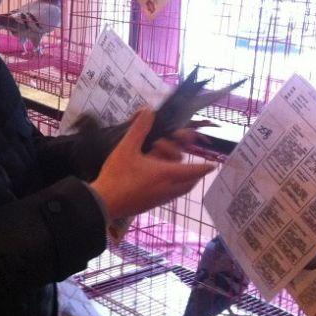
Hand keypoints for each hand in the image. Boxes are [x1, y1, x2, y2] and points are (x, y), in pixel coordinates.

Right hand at [91, 109, 214, 220]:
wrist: (102, 202)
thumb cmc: (117, 175)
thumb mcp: (127, 147)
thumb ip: (140, 128)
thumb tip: (148, 110)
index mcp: (166, 173)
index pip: (194, 170)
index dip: (204, 167)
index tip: (213, 165)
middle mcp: (168, 188)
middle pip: (190, 182)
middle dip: (193, 172)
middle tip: (188, 163)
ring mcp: (160, 199)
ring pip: (180, 190)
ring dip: (182, 179)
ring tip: (171, 167)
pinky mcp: (151, 205)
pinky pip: (170, 195)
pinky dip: (171, 186)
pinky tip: (156, 178)